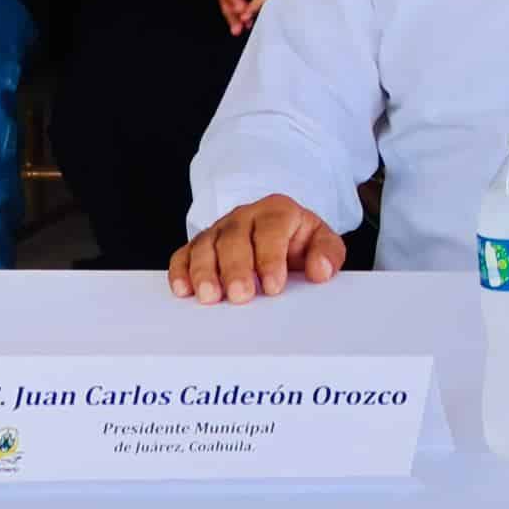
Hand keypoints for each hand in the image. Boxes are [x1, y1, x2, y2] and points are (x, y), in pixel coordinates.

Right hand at [169, 195, 344, 303]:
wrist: (281, 233)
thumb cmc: (299, 240)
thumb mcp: (322, 241)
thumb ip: (328, 253)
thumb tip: (320, 270)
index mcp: (277, 211)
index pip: (271, 229)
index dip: (271, 258)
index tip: (274, 286)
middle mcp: (245, 216)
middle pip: (234, 238)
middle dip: (236, 268)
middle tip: (240, 295)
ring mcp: (219, 230)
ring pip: (205, 246)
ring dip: (205, 272)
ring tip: (210, 297)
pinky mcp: (200, 245)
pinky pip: (184, 254)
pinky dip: (181, 271)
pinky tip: (183, 289)